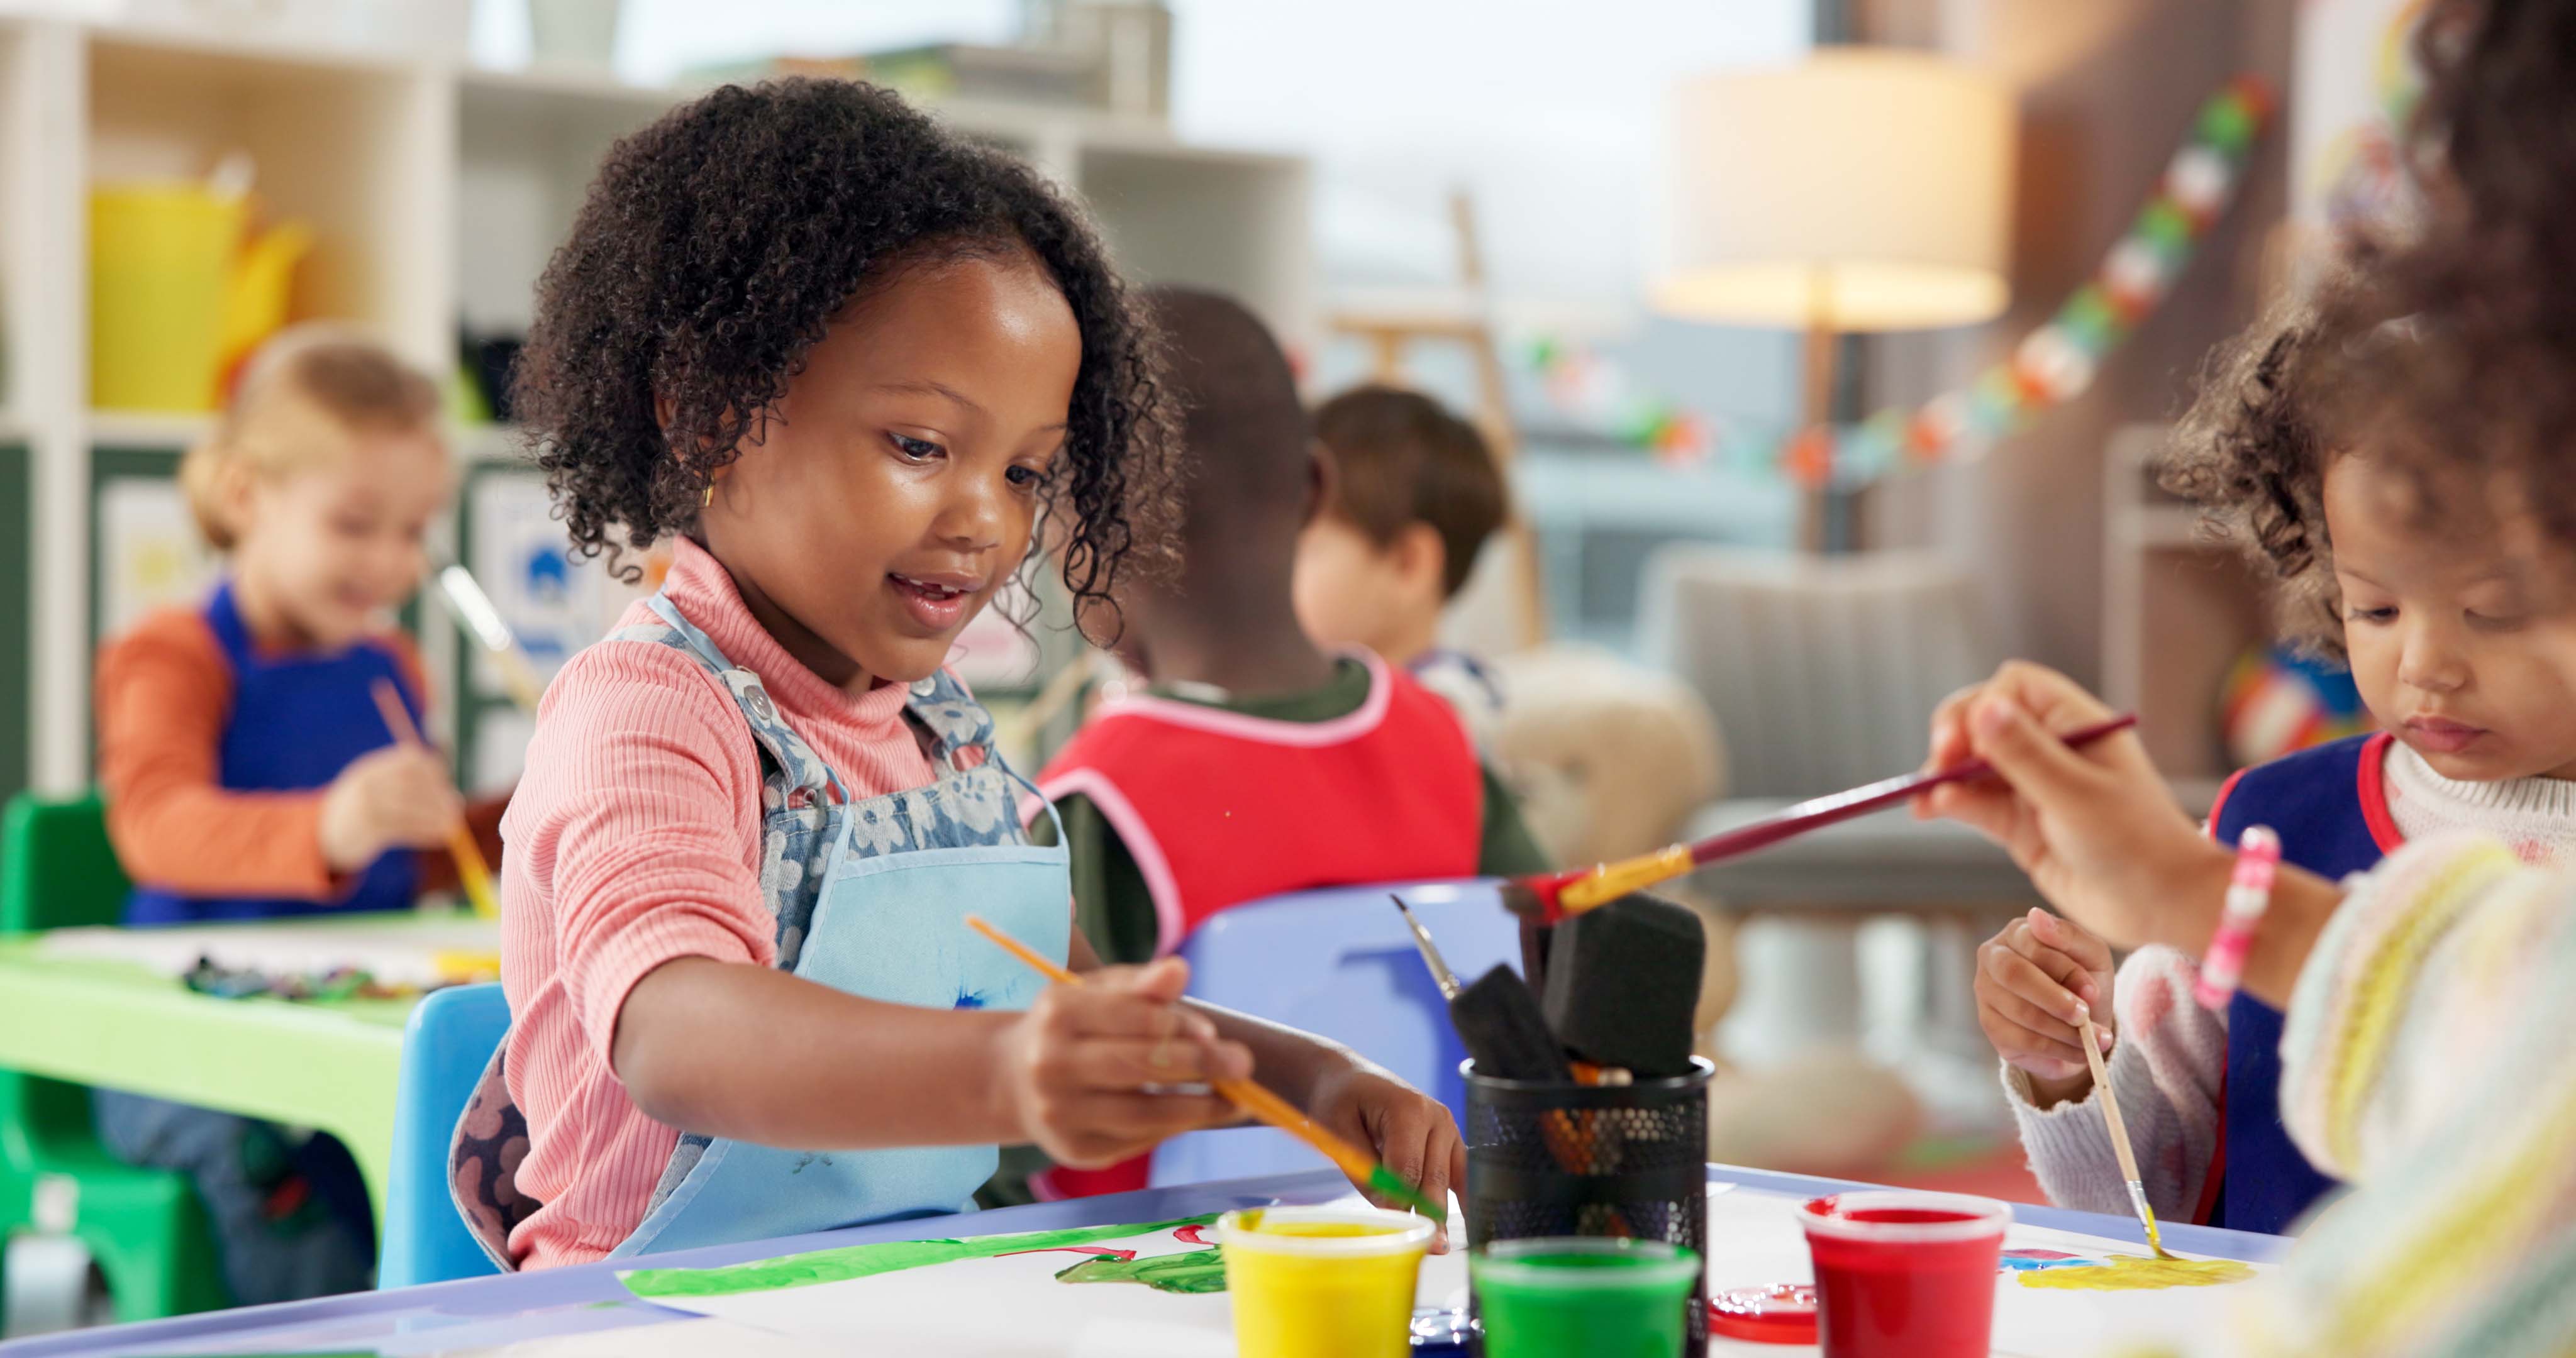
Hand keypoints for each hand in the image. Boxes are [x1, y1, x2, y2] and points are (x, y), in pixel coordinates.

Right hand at [318, 745, 465, 871]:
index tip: (445, 781)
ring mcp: (363, 807)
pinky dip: (424, 834)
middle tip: (456, 807)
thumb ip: (412, 786)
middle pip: (409, 785)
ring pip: (406, 809)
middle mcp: (366, 784)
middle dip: (437, 796)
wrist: (323, 833)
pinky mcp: (365, 830)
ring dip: (434, 817)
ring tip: (452, 825)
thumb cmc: (364, 807)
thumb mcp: (381, 787)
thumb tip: (453, 797)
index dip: (432, 771)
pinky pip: (401, 831)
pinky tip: (441, 837)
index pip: (410, 760)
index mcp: (370, 768)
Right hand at [997, 958, 1250, 1168]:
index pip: (1135, 1017)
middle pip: (1140, 1066)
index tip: (1214, 1032)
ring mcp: (1061, 1113)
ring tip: (1236, 1100)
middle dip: (1200, 1064)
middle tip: (1242, 1064)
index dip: (1182, 1025)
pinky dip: (1172, 1127)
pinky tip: (1196, 1114)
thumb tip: (1179, 970)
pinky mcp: (1075, 1150)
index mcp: (1059, 1013)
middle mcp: (1052, 1064)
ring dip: (1198, 1107)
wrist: (1013, 1079)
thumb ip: (1140, 984)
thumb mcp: (1097, 993)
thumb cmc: (1073, 1027)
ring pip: (1143, 1113)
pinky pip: (1136, 1140)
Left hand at [1307, 1057, 1465, 1251]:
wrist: (1348, 1079)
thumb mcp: (1337, 1130)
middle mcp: (1437, 1117)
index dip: (1398, 1202)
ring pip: (1449, 1180)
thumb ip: (1363, 1168)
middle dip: (1426, 1215)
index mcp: (1408, 1109)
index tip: (1390, 1227)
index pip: (1407, 1168)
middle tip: (1424, 1249)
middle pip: (1433, 1178)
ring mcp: (1448, 1128)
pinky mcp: (1450, 1139)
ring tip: (1440, 1246)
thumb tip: (1389, 1209)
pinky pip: (1460, 1174)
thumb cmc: (1339, 1101)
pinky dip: (1462, 1198)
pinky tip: (1470, 1223)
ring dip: (1443, 1213)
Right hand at [1912, 661, 2226, 949]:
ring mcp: (2035, 788)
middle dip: (1954, 739)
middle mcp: (2053, 749)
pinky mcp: (2022, 825)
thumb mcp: (2076, 795)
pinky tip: (1932, 809)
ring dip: (1944, 777)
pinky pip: (1977, 804)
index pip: (2014, 687)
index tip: (1961, 740)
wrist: (2161, 906)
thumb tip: (1982, 708)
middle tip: (1937, 765)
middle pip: (1985, 722)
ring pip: (1973, 766)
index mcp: (2077, 724)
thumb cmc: (2135, 844)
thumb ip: (2025, 754)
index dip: (1981, 705)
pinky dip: (1951, 804)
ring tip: (1921, 798)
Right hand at [1979, 907, 2116, 1105]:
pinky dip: (2057, 1049)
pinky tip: (2079, 1051)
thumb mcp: (2090, 955)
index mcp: (2016, 933)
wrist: (2079, 1024)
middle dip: (2055, 1000)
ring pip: (2021, 1013)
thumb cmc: (2083, 980)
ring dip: (2063, 1030)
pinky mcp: (1990, 1026)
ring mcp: (1986, 993)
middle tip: (2085, 1016)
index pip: (2032, 945)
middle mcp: (1992, 959)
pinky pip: (2022, 1041)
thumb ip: (2069, 935)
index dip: (2065, 970)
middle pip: (2015, 976)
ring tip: (2094, 1039)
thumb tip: (2036, 916)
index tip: (2094, 992)